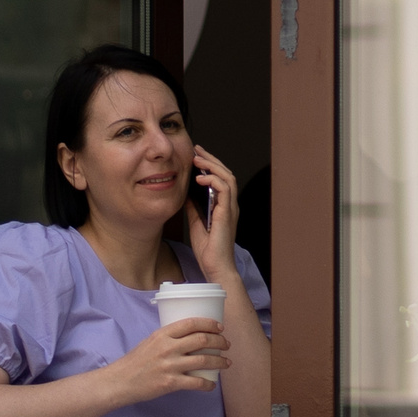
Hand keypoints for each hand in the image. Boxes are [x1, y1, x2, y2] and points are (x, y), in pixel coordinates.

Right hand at [109, 317, 229, 399]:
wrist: (120, 381)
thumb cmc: (136, 361)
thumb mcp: (150, 341)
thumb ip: (169, 338)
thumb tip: (191, 337)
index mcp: (162, 334)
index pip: (191, 323)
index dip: (209, 324)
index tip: (220, 328)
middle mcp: (167, 347)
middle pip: (202, 340)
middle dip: (219, 342)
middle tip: (226, 345)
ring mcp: (170, 365)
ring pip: (203, 360)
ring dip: (220, 361)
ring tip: (227, 363)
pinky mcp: (170, 383)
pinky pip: (196, 383)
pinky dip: (208, 384)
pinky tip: (212, 385)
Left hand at [188, 145, 239, 280]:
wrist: (215, 267)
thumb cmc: (208, 250)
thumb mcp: (195, 223)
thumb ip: (194, 207)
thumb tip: (186, 193)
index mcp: (224, 207)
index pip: (221, 179)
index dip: (210, 165)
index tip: (196, 155)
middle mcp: (230, 205)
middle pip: (226, 173)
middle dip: (211, 159)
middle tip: (197, 149)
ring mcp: (231, 208)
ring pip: (228, 177)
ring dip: (212, 165)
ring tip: (197, 159)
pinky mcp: (227, 213)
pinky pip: (224, 189)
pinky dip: (213, 180)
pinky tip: (200, 177)